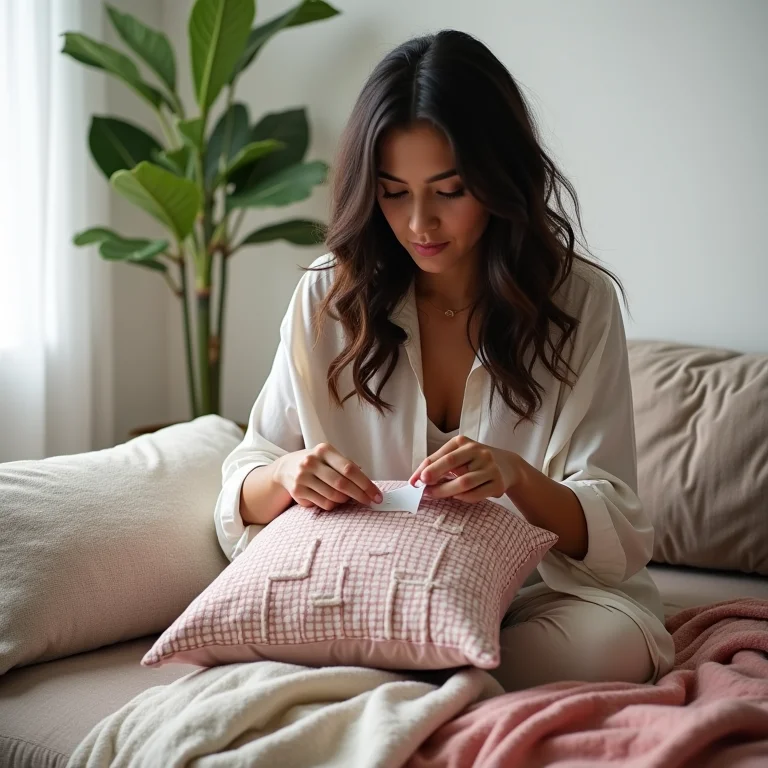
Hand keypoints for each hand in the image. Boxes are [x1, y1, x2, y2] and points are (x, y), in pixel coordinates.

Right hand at [274, 443, 382, 510]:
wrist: (286, 468)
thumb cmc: (316, 463)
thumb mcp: (330, 457)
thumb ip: (348, 466)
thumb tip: (369, 483)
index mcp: (324, 450)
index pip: (349, 469)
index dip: (365, 483)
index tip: (377, 494)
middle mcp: (311, 461)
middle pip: (342, 484)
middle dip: (360, 495)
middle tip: (370, 501)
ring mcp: (303, 477)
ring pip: (333, 496)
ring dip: (345, 500)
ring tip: (347, 497)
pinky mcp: (298, 491)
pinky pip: (324, 504)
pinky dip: (333, 505)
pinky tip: (332, 499)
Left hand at [408, 435, 522, 502]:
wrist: (508, 466)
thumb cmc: (475, 461)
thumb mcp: (459, 454)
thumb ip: (438, 463)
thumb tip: (416, 479)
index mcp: (464, 442)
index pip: (442, 455)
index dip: (426, 468)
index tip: (414, 481)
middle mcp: (479, 451)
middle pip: (452, 464)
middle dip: (435, 476)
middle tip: (422, 488)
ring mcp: (490, 467)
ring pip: (464, 482)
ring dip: (445, 491)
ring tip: (433, 495)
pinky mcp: (498, 483)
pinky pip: (476, 494)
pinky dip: (463, 498)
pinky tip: (455, 498)